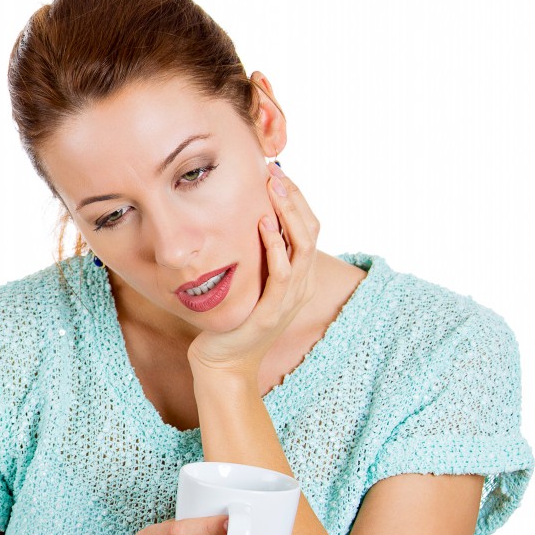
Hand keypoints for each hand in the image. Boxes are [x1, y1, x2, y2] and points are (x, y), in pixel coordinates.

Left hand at [186, 162, 319, 377]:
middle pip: (311, 230)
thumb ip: (255, 256)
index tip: (277, 172)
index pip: (309, 227)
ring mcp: (291, 300)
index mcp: (299, 276)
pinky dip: (276, 246)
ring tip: (273, 188)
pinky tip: (263, 225)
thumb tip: (246, 218)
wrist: (223, 363)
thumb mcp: (248, 282)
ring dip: (288, 213)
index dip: (298, 198)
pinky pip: (283, 273)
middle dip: (295, 197)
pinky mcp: (273, 312)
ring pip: (303, 246)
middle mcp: (301, 285)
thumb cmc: (231, 319)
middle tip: (275, 171)